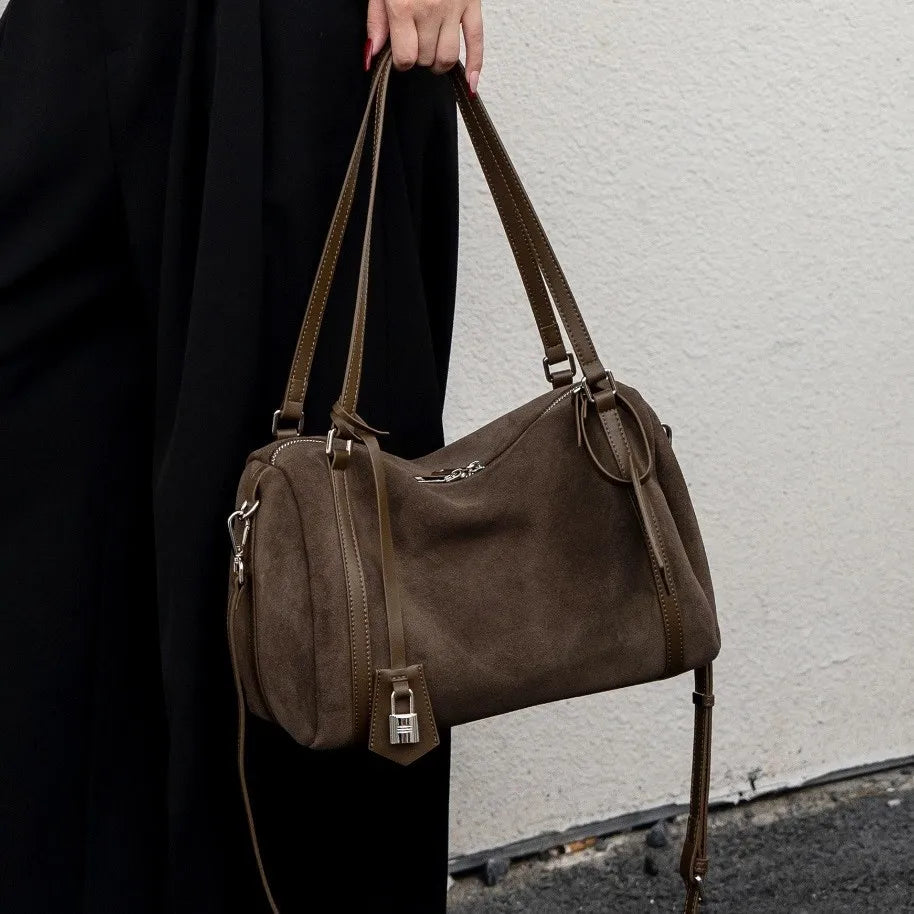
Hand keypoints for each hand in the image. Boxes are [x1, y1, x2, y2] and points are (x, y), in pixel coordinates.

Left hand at [365, 0, 483, 93]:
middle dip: (419, 58)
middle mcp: (430, 10)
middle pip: (426, 59)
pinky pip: (477, 41)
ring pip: (447, 57)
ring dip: (438, 63)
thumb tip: (372, 54)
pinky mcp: (472, 4)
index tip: (400, 55)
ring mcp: (453, 9)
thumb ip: (376, 20)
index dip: (401, 61)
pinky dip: (475, 65)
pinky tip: (469, 84)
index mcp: (405, 6)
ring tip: (432, 55)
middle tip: (415, 45)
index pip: (405, 58)